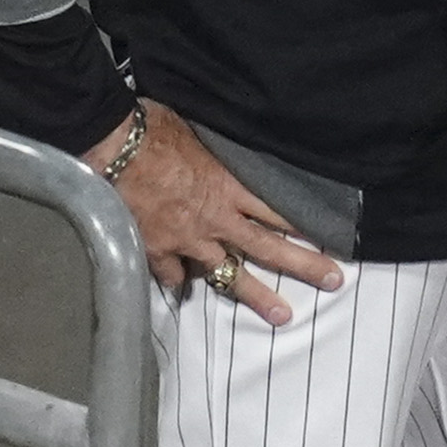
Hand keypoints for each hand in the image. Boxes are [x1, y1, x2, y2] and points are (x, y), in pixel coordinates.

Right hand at [87, 100, 343, 325]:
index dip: (306, 225)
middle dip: (303, 265)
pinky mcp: (156, 252)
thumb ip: (222, 157)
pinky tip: (184, 292)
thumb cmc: (156, 130)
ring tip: (282, 315)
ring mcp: (187, 240)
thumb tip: (231, 156)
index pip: (278, 211)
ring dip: (256, 295)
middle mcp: (216, 219)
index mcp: (230, 187)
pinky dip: (179, 283)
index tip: (333, 237)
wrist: (113, 149)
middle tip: (334, 280)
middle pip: (268, 247)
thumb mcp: (202, 135)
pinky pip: (174, 277)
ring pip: (228, 274)